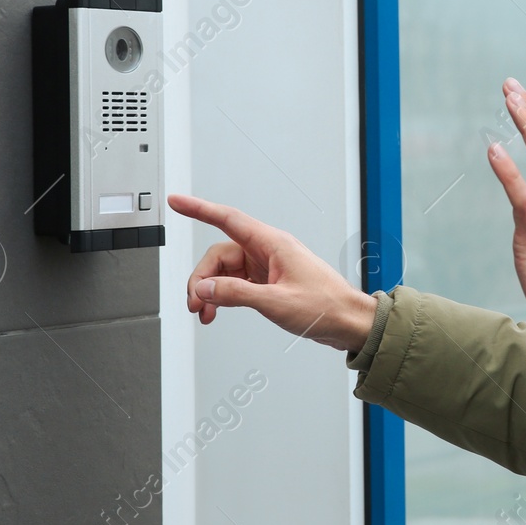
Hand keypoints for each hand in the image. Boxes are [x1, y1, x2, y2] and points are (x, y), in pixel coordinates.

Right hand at [171, 193, 377, 352]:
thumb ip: (237, 294)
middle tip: (196, 304)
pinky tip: (218, 311)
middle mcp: (268, 251)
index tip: (178, 202)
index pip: (227, 219)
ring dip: (211, 291)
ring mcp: (268, 267)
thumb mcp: (276, 302)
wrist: (347, 321)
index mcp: (273, 243)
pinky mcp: (269, 282)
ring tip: (205, 312)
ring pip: (226, 272)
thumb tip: (205, 289)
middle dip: (202, 278)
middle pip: (220, 255)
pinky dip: (223, 297)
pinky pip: (236, 284)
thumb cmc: (325, 305)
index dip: (199, 209)